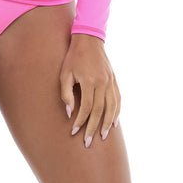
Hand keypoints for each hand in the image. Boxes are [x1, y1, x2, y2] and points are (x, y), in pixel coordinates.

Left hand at [59, 33, 120, 147]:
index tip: (74, 132)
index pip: (86, 107)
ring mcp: (110, 82)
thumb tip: (70, 112)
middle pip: (100, 111)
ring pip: (112, 107)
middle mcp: (102, 82)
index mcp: (89, 80)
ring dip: (108, 123)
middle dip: (94, 128)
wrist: (89, 40)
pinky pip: (118, 100)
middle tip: (88, 142)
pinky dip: (117, 112)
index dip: (80, 121)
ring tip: (104, 136)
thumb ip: (66, 94)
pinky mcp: (114, 80)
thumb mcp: (64, 74)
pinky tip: (114, 123)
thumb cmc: (73, 58)